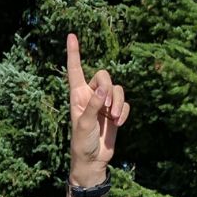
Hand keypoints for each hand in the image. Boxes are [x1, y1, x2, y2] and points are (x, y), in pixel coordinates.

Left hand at [65, 33, 127, 181]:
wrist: (93, 160)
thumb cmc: (82, 143)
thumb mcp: (85, 124)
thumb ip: (94, 104)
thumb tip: (104, 87)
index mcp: (77, 96)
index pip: (75, 70)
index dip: (74, 53)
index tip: (71, 35)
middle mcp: (90, 96)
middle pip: (104, 75)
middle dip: (109, 88)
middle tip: (107, 107)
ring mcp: (104, 104)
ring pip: (117, 89)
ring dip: (117, 102)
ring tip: (113, 118)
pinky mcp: (115, 112)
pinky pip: (124, 103)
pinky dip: (124, 111)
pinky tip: (119, 123)